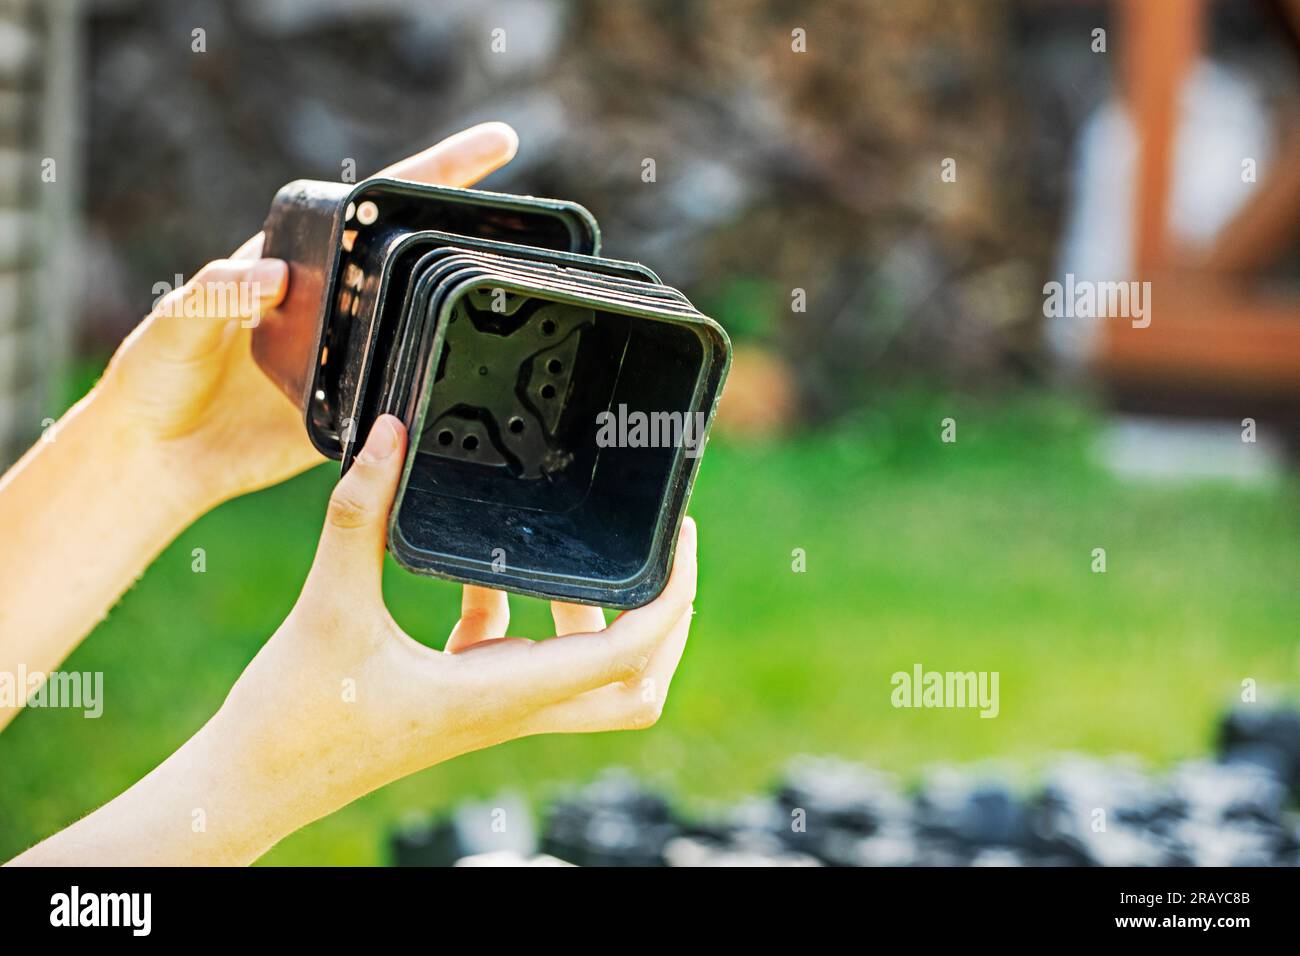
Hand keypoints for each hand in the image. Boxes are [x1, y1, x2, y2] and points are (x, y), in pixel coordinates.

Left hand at [97, 123, 520, 511]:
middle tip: (528, 213)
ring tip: (523, 278)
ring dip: (462, 305)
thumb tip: (274, 277)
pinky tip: (478, 373)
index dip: (432, 176)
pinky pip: (405, 388)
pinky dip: (439, 378)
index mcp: (293, 266)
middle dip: (469, 224)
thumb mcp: (172, 325)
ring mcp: (347, 357)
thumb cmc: (153, 379)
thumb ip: (215, 294)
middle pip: (409, 257)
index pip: (370, 209)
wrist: (158, 459)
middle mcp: (330, 304)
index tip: (489, 151)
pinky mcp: (354, 409)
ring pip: (418, 322)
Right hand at [211, 415, 696, 832]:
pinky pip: (517, 655)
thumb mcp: (328, 606)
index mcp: (502, 693)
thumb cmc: (291, 721)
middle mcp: (510, 707)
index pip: (627, 656)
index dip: (670, 599)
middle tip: (660, 553)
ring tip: (577, 553)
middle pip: (633, 685)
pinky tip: (481, 570)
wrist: (252, 788)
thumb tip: (389, 434)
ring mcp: (489, 707)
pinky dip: (525, 614)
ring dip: (598, 618)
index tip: (679, 540)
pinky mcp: (459, 698)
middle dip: (663, 623)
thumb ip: (359, 515)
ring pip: (584, 676)